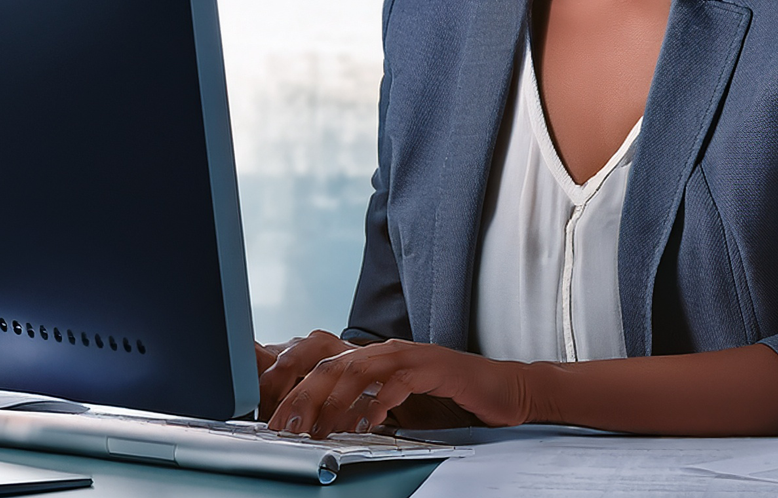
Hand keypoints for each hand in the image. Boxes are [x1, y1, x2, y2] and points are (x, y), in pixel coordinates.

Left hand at [266, 339, 531, 437]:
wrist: (502, 390)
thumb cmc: (451, 399)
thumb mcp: (399, 404)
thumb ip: (366, 406)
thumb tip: (326, 426)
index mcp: (375, 358)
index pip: (324, 367)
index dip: (295, 389)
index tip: (275, 419)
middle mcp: (388, 351)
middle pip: (331, 365)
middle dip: (303, 395)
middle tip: (285, 426)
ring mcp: (410, 356)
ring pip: (358, 369)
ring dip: (333, 401)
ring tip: (318, 427)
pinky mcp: (434, 367)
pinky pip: (398, 382)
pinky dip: (379, 403)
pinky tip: (368, 423)